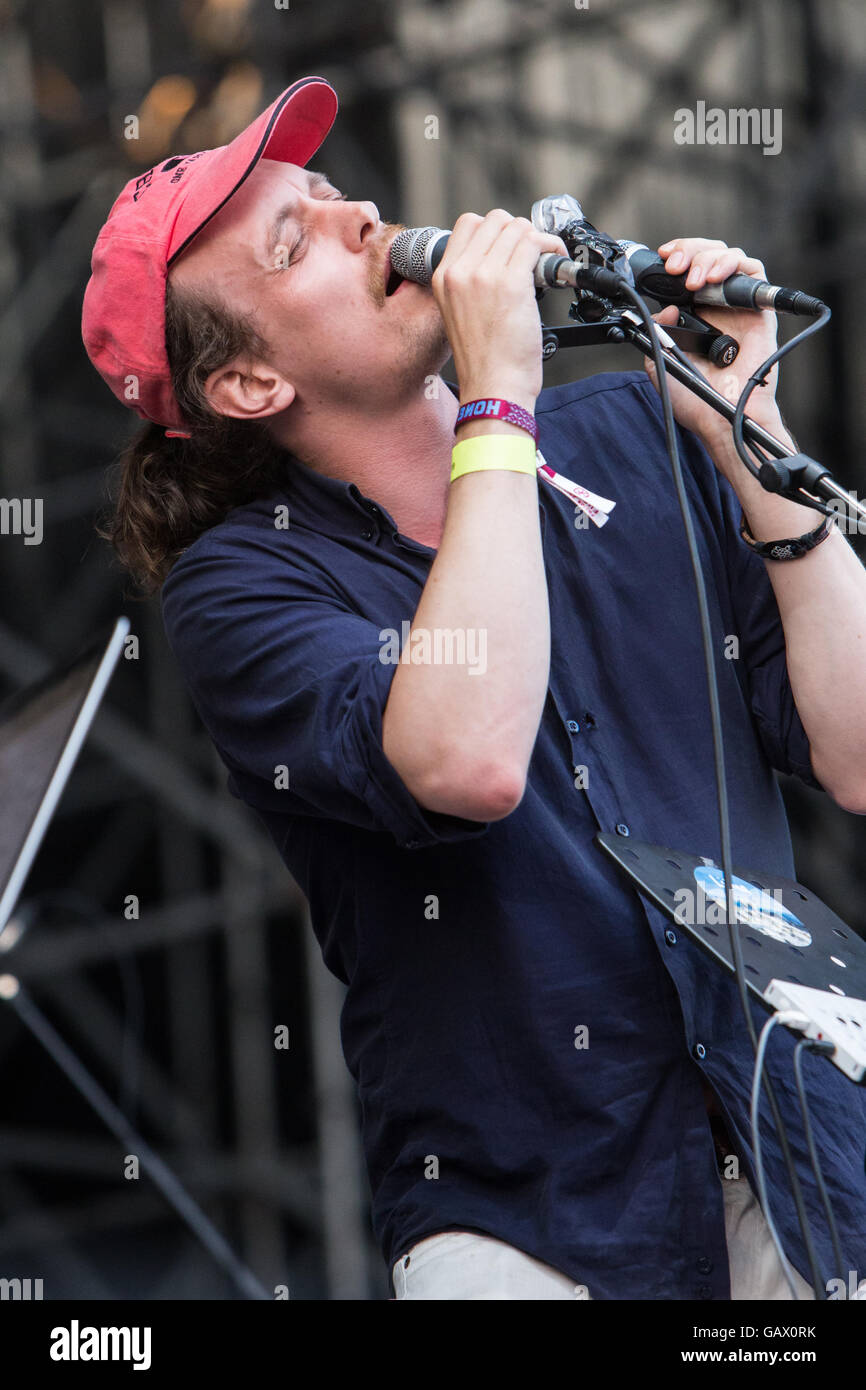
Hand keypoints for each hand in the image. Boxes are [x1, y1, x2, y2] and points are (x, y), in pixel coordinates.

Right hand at [431, 210, 567, 411]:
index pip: (468, 224)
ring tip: (546, 259)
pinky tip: (556, 262)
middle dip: (518, 232)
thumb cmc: (484, 362)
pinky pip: (534, 242)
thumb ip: (471, 282)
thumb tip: (502, 257)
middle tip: (531, 255)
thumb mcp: (460, 315)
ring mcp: (484, 275)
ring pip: (517, 227)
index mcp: (443, 278)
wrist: (493, 388)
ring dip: (537, 239)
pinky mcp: (511, 283)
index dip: (496, 231)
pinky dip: (551, 247)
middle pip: (494, 220)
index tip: (510, 248)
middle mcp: (460, 272)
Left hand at [642, 238, 784, 448]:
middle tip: (674, 266)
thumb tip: (666, 308)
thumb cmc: (694, 398)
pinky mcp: (759, 311)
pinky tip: (713, 278)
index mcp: (692, 314)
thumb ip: (655, 331)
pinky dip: (733, 264)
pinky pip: (753, 273)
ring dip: (708, 258)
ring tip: (694, 280)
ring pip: (729, 258)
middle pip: (707, 257)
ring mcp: (737, 307)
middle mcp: (715, 306)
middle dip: (689, 251)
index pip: (687, 271)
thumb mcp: (658, 362)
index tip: (662, 258)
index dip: (677, 256)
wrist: (719, 415)